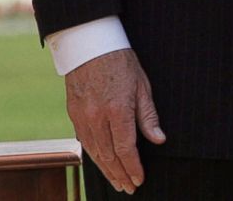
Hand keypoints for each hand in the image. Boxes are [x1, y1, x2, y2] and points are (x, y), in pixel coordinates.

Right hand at [64, 48, 164, 193]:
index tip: (140, 179)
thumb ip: (148, 116)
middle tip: (129, 188)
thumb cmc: (122, 63)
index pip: (126, 149)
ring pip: (95, 152)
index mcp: (117, 111)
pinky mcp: (73, 114)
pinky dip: (94, 156)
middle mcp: (97, 118)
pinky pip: (84, 142)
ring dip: (106, 170)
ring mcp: (82, 117)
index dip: (133, 167)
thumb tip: (159, 140)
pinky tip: (102, 163)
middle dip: (120, 174)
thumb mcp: (142, 86)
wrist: (90, 46)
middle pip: (109, 155)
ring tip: (117, 182)